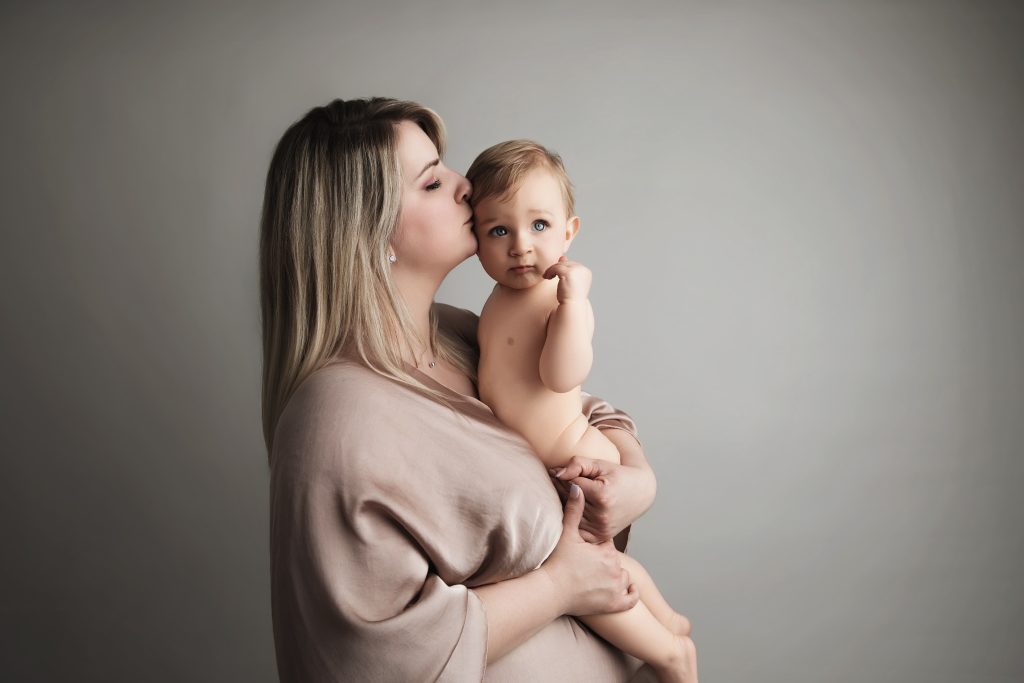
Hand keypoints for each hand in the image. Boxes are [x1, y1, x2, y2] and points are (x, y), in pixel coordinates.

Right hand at [539, 483, 639, 616]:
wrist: (550, 591)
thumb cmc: (557, 563)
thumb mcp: (567, 534)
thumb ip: (574, 509)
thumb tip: (577, 486)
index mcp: (606, 551)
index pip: (607, 548)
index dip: (597, 550)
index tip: (584, 554)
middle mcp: (615, 568)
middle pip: (614, 563)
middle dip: (604, 564)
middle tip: (587, 568)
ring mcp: (616, 588)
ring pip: (623, 579)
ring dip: (615, 578)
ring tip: (598, 579)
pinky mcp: (615, 604)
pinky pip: (631, 598)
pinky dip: (629, 594)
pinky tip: (622, 590)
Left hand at [543, 255, 591, 303]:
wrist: (571, 306)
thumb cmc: (570, 297)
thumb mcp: (570, 281)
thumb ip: (568, 269)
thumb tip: (563, 257)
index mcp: (586, 272)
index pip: (572, 264)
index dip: (562, 268)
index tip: (555, 275)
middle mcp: (583, 270)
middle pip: (566, 263)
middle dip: (556, 268)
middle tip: (548, 275)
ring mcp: (576, 270)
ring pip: (559, 264)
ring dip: (551, 270)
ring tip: (547, 276)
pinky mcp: (568, 273)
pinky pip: (555, 268)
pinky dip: (549, 272)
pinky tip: (547, 277)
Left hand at [548, 447, 654, 543]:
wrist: (641, 493)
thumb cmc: (618, 476)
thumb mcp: (600, 464)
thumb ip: (578, 464)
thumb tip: (557, 474)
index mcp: (602, 496)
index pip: (571, 485)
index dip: (562, 477)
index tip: (552, 470)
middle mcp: (601, 515)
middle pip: (569, 500)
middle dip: (560, 488)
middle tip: (552, 478)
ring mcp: (600, 529)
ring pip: (570, 514)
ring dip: (564, 503)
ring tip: (563, 491)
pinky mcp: (599, 536)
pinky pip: (577, 525)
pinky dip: (572, 516)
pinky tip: (571, 505)